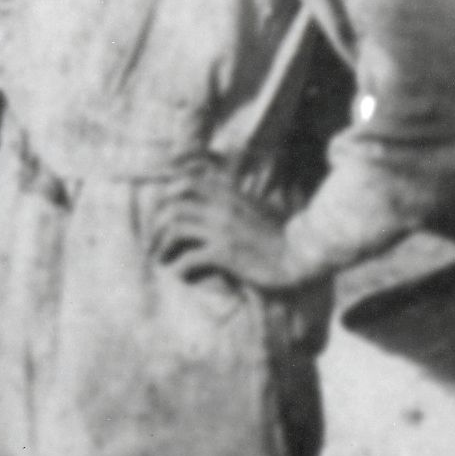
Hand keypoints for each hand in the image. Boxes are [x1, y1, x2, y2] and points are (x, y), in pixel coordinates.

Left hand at [148, 173, 320, 291]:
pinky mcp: (225, 254)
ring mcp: (222, 229)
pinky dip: (179, 267)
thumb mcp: (253, 209)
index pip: (186, 182)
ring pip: (175, 229)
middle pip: (173, 206)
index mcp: (228, 194)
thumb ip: (231, 202)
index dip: (167, 197)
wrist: (299, 256)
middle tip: (155, 243)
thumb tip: (208, 205)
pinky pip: (189, 258)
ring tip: (163, 259)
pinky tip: (180, 274)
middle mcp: (222, 207)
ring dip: (163, 247)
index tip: (162, 216)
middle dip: (157, 226)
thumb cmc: (277, 237)